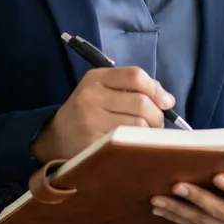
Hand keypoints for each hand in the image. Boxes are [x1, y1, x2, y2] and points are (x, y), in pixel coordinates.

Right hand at [31, 67, 175, 162]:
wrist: (56, 137)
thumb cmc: (88, 111)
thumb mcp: (103, 89)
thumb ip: (133, 88)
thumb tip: (167, 100)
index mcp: (96, 78)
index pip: (135, 75)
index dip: (156, 89)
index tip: (167, 102)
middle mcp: (91, 97)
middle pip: (141, 103)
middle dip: (157, 116)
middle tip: (156, 125)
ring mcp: (90, 122)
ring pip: (138, 126)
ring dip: (149, 133)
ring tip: (144, 137)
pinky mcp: (91, 146)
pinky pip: (127, 145)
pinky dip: (137, 147)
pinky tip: (134, 148)